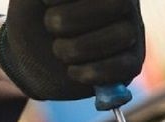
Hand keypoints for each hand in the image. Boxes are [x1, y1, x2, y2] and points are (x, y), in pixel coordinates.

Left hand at [0, 0, 144, 100]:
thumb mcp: (33, 1)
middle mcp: (123, 2)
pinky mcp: (132, 62)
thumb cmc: (33, 19)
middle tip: (50, 26)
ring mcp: (132, 31)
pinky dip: (94, 71)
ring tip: (59, 51)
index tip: (45, 2)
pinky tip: (73, 71)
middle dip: (74, 19)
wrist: (32, 57)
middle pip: (119, 4)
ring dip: (80, 47)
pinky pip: (126, 66)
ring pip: (124, 34)